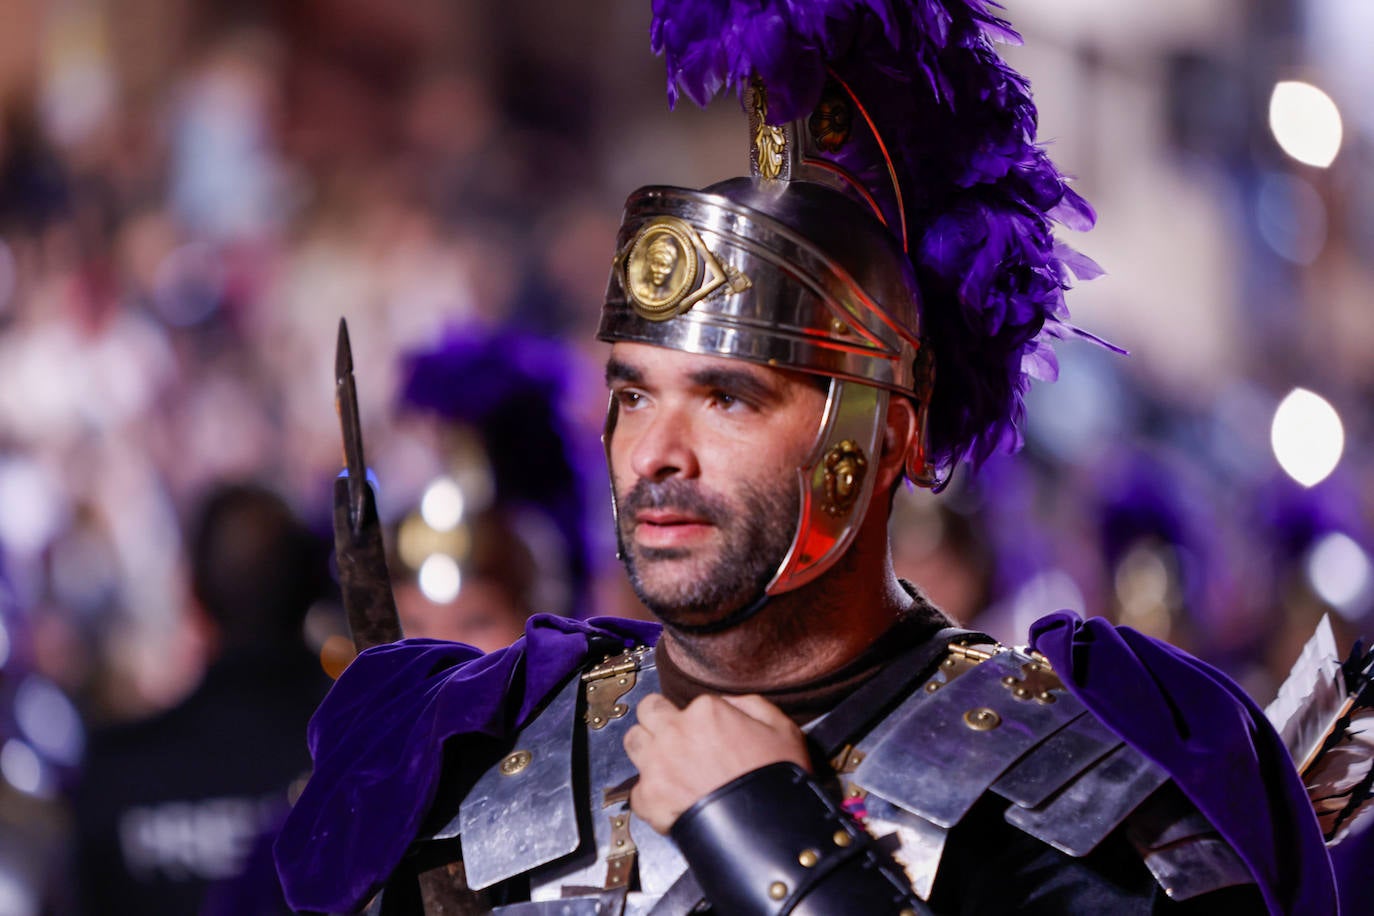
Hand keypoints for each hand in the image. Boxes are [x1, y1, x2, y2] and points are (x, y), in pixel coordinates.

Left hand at [624, 692, 810, 832]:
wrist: (768, 830)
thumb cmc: (776, 780)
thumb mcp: (782, 728)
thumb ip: (749, 705)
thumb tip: (727, 703)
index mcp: (706, 712)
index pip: (688, 703)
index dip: (698, 719)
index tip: (707, 733)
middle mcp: (675, 732)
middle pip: (648, 711)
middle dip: (658, 719)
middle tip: (674, 736)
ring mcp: (658, 765)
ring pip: (632, 742)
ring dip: (646, 749)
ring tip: (665, 764)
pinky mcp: (649, 798)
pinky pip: (636, 790)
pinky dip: (650, 796)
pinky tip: (670, 801)